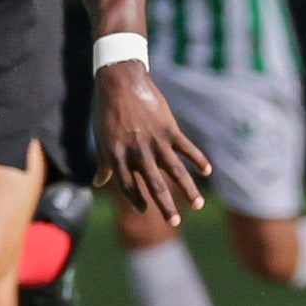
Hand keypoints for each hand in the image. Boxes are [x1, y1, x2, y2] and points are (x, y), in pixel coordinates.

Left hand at [90, 63, 208, 223]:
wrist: (120, 82)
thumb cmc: (107, 112)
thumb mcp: (102, 140)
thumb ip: (104, 165)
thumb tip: (98, 183)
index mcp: (118, 156)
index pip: (128, 186)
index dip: (136, 199)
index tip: (144, 211)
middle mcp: (137, 152)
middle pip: (153, 184)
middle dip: (165, 205)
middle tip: (174, 223)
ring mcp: (155, 141)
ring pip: (174, 170)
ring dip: (188, 189)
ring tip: (198, 205)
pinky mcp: (169, 128)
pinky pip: (186, 147)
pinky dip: (198, 159)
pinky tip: (207, 171)